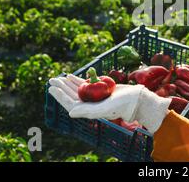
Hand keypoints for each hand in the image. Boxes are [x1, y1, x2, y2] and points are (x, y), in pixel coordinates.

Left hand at [48, 74, 170, 133]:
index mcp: (89, 111)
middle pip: (72, 95)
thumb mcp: (104, 108)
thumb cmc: (122, 105)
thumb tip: (70, 113)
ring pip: (77, 89)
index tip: (52, 88)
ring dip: (68, 83)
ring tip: (58, 77)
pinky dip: (78, 80)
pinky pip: (86, 84)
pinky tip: (71, 76)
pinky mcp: (100, 90)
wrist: (137, 99)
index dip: (60, 96)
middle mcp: (90, 105)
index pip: (70, 103)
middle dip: (61, 88)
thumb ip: (87, 111)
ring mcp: (95, 97)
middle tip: (51, 80)